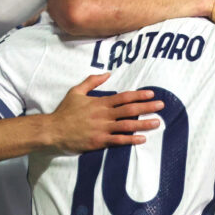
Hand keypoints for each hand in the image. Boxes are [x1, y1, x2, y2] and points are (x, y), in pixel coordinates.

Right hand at [48, 73, 164, 153]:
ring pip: (127, 125)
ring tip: (157, 122)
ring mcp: (102, 129)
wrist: (53, 130)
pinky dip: (131, 140)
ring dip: (144, 124)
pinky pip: (118, 140)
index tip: (152, 94)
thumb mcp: (76, 91)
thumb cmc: (64, 112)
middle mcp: (104, 115)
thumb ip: (92, 81)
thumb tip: (106, 73)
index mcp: (100, 102)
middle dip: (147, 107)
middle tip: (161, 106)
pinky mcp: (99, 141)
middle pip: (130, 109)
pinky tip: (142, 139)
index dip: (139, 95)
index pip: (124, 97)